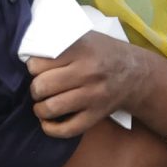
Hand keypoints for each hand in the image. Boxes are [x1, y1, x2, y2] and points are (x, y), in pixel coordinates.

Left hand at [27, 32, 155, 137]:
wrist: (137, 74)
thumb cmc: (105, 53)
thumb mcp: (86, 37)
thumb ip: (60, 41)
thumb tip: (29, 49)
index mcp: (80, 50)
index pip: (38, 63)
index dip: (32, 68)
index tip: (37, 69)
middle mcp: (87, 72)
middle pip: (42, 86)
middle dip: (35, 89)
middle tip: (40, 88)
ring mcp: (92, 96)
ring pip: (51, 108)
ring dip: (39, 109)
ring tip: (41, 104)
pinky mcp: (96, 115)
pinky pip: (68, 129)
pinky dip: (51, 129)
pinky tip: (47, 122)